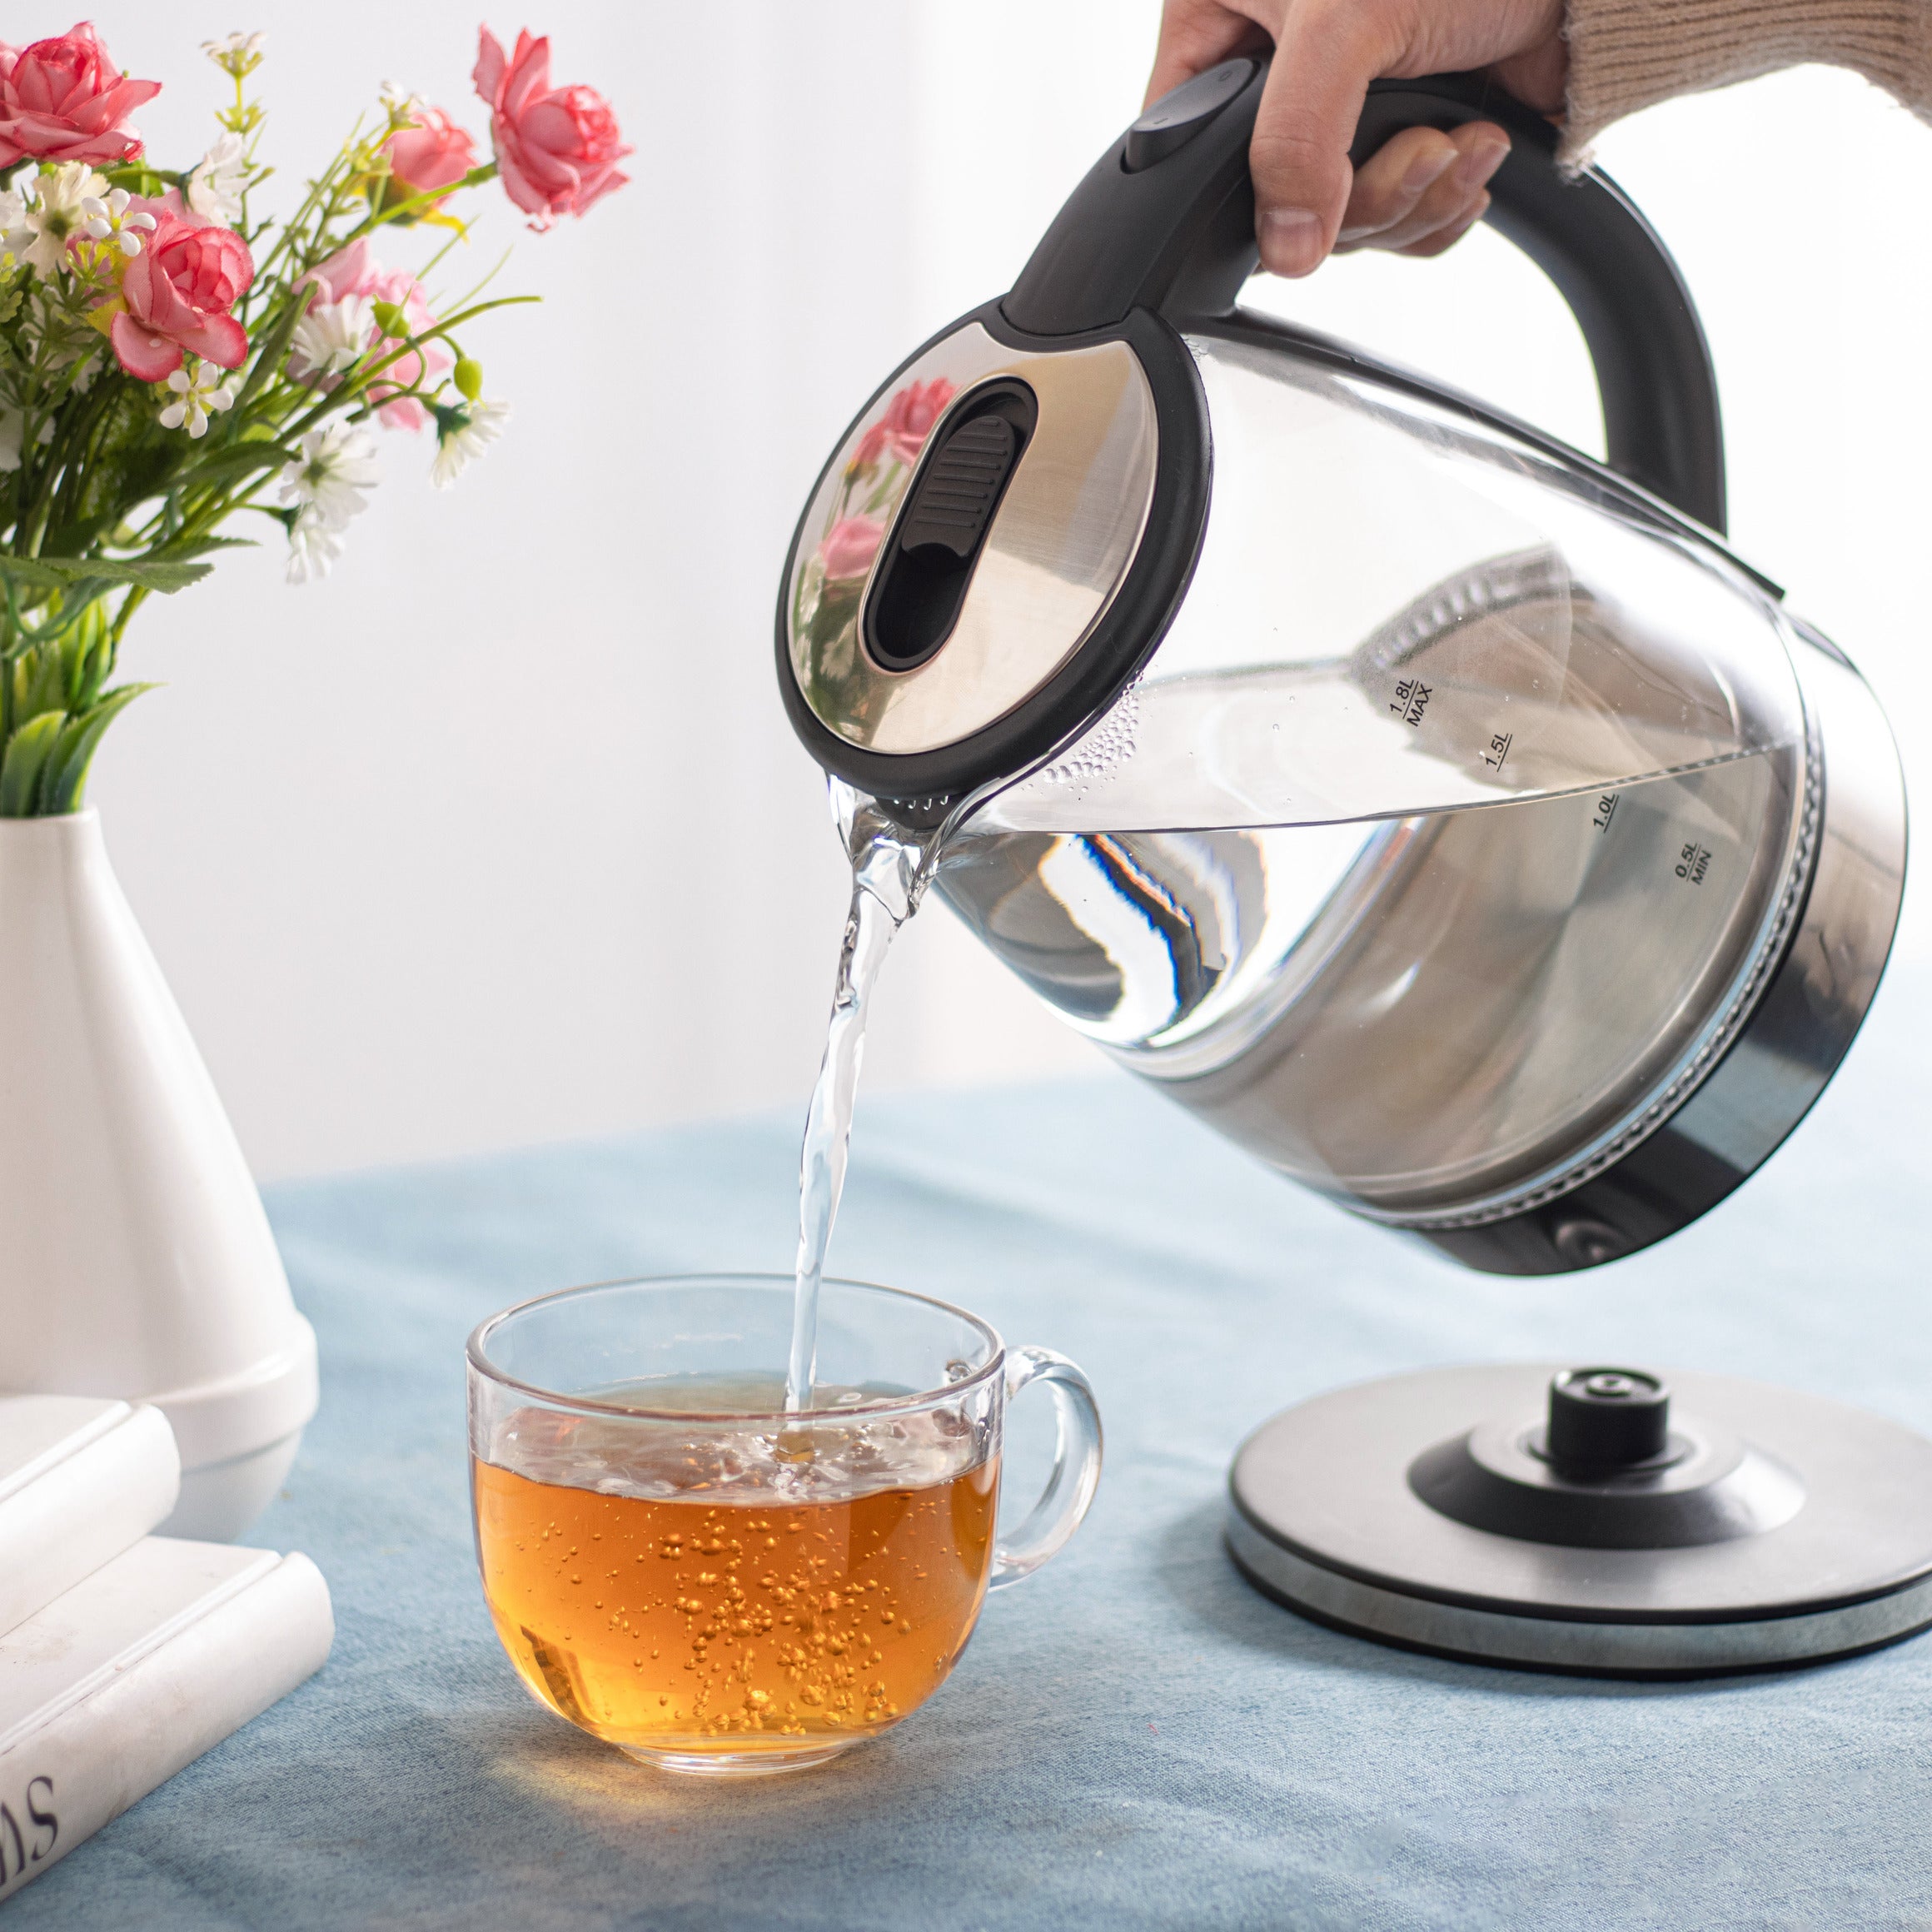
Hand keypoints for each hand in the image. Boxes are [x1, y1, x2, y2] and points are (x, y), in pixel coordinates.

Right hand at [1146, 0, 1567, 275]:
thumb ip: (1294, 138)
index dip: (1236, 186)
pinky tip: (1475, 149)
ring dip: (1413, 199)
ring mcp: (1343, 108)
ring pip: (1340, 218)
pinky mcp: (1403, 135)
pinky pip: (1396, 219)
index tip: (1295, 199)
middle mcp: (1278, 63)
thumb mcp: (1343, 25)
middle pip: (1275, 197)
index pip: (1188, 136)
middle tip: (1418, 148)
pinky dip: (1442, 205)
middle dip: (1359, 196)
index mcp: (1225, 12)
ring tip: (1459, 140)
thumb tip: (1284, 250)